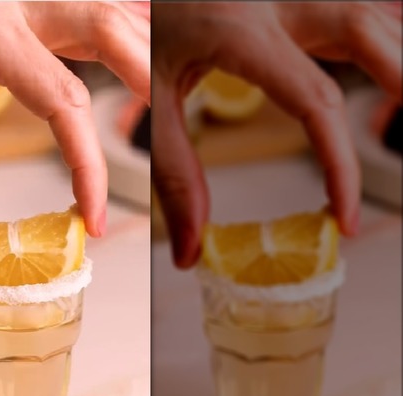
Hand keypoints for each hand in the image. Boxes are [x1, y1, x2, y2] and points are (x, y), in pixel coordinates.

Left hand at [0, 1, 150, 268]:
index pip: (62, 101)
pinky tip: (141, 55)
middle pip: (114, 30)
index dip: (88, 163)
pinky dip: (130, 33)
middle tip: (172, 140)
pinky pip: (101, 7)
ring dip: (147, 51)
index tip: (94, 216)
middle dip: (152, 83)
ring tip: (169, 99)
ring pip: (117, 10)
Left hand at [151, 1, 401, 267]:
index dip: (340, 162)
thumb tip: (190, 250)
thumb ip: (173, 172)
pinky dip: (382, 36)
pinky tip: (391, 63)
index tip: (346, 215)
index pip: (314, 100)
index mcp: (241, 32)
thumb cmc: (139, 32)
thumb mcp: (151, 100)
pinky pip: (353, 11)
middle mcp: (277, 1)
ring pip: (368, 14)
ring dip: (397, 57)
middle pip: (365, 29)